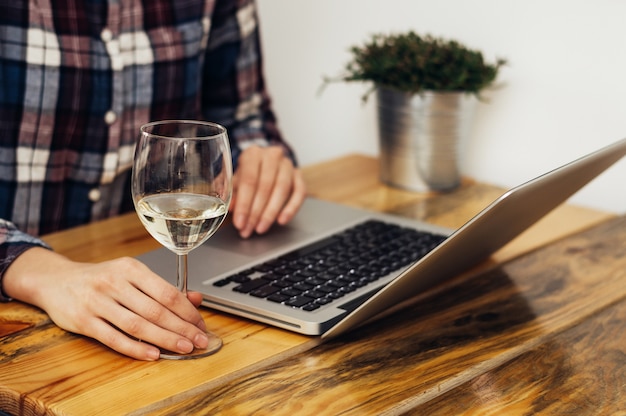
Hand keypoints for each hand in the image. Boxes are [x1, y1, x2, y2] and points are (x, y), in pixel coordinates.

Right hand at [3, 247, 208, 360]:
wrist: (56, 281)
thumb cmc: (101, 279)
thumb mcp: (131, 275)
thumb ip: (162, 288)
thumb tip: (195, 299)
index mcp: (130, 268)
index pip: (166, 292)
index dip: (187, 311)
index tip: (201, 324)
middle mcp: (114, 283)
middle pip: (155, 311)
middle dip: (182, 328)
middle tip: (200, 341)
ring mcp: (97, 302)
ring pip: (137, 325)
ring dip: (165, 339)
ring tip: (184, 348)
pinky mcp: (84, 321)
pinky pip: (114, 338)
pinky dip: (135, 348)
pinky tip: (153, 354)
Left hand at [230, 145, 306, 237]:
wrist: (263, 165)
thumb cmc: (247, 174)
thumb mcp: (235, 181)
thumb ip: (232, 193)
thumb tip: (231, 208)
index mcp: (252, 154)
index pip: (249, 180)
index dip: (244, 204)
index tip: (239, 222)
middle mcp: (272, 156)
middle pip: (265, 186)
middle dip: (256, 212)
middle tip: (248, 229)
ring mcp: (287, 164)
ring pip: (282, 190)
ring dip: (271, 213)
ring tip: (261, 228)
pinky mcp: (299, 175)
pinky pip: (300, 192)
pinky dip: (291, 208)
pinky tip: (281, 220)